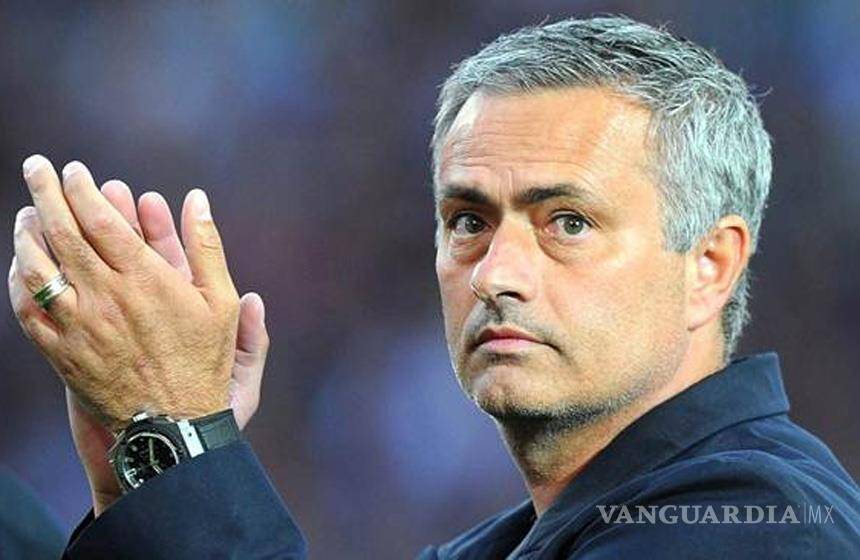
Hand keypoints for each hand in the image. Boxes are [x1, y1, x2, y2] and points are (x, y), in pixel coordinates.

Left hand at [8, 156, 268, 512]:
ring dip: (26, 233)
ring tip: (27, 213)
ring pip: (38, 268)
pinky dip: (18, 281)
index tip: (74, 170)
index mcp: (144, 280)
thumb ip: (207, 246)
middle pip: (63, 233)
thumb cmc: (204, 360)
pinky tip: (21, 265)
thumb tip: (198, 199)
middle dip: (45, 193)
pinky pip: (27, 310)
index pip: (100, 220)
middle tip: (36, 167)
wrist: (174, 423)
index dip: (82, 189)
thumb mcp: (221, 301)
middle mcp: (105, 297)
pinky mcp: (61, 353)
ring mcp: (78, 326)